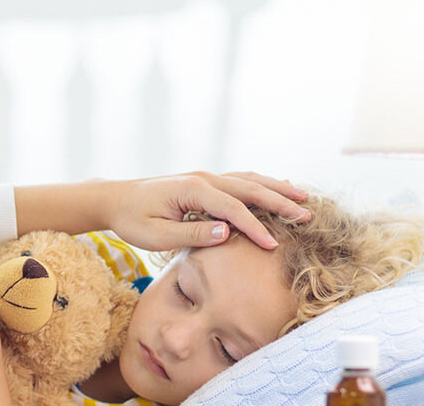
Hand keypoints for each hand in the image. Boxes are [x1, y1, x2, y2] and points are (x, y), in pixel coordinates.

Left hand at [105, 171, 309, 250]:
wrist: (115, 199)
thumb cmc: (133, 220)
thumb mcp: (157, 235)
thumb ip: (193, 234)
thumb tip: (227, 233)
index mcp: (193, 190)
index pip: (233, 209)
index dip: (255, 228)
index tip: (274, 246)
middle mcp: (203, 179)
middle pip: (250, 189)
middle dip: (280, 202)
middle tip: (308, 215)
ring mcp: (205, 178)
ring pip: (249, 181)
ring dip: (277, 189)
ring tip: (304, 198)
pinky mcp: (205, 183)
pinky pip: (240, 181)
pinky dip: (262, 185)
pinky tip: (278, 188)